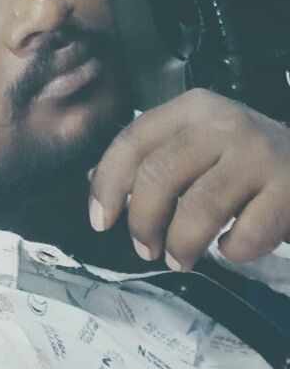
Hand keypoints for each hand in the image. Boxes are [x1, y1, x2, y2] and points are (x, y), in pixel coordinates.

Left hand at [88, 89, 289, 270]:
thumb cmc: (244, 159)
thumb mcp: (197, 143)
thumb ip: (153, 157)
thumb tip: (97, 184)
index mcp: (192, 109)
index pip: (132, 141)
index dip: (108, 185)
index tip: (100, 222)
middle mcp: (224, 124)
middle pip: (158, 177)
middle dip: (142, 223)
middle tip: (145, 249)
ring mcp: (259, 154)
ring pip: (198, 210)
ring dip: (180, 245)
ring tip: (178, 259)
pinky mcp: (289, 189)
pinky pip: (244, 235)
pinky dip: (232, 251)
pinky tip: (233, 245)